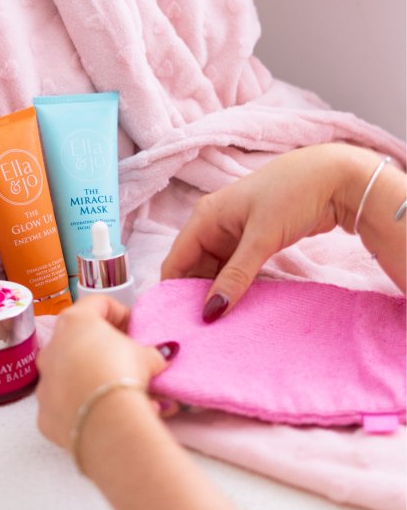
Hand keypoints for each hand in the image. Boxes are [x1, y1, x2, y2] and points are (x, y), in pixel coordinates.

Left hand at [35, 296, 168, 451]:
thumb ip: (151, 352)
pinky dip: (83, 405)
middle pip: (79, 338)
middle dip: (103, 347)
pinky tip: (104, 413)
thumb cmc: (122, 374)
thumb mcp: (146, 357)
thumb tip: (159, 357)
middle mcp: (53, 346)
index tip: (135, 328)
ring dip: (92, 376)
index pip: (98, 303)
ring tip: (118, 390)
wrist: (104, 420)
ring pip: (69, 372)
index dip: (121, 312)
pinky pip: (65, 403)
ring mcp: (45, 379)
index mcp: (75, 322)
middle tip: (126, 358)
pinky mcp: (44, 410)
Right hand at [161, 144, 363, 319]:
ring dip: (218, 293)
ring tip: (219, 326)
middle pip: (193, 269)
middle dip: (195, 298)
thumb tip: (211, 311)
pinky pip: (236, 269)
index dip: (173, 292)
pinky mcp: (254, 241)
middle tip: (201, 333)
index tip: (178, 325)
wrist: (336, 177)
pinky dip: (236, 286)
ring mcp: (234, 233)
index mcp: (205, 217)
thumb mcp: (262, 237)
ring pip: (215, 271)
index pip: (176, 262)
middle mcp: (214, 225)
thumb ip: (236, 275)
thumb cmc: (293, 194)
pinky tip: (240, 307)